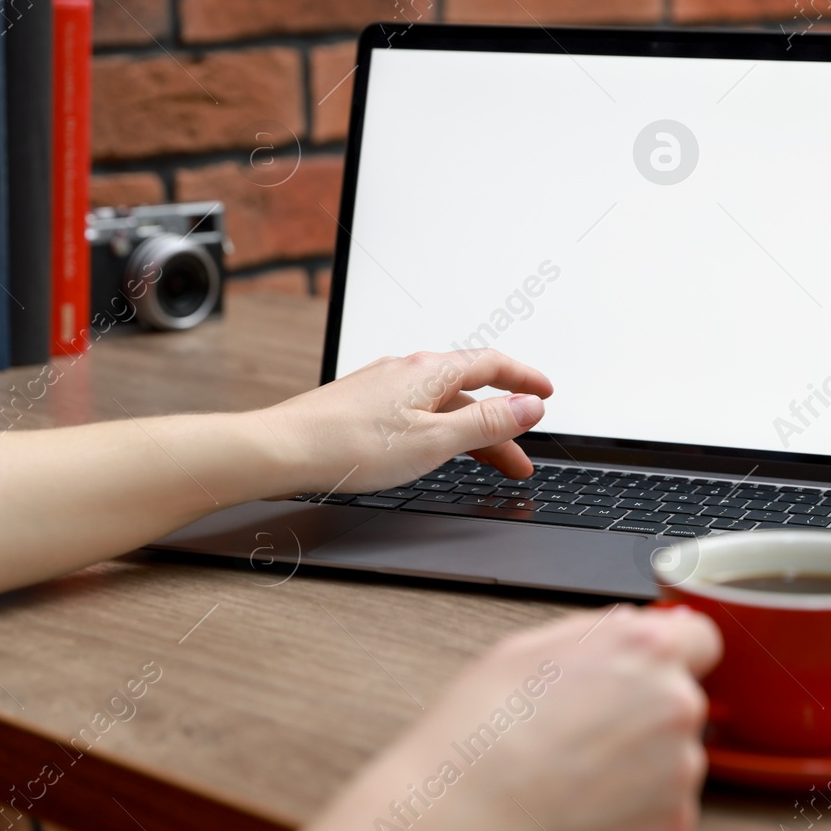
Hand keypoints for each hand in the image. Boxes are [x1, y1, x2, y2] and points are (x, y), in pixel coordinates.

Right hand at [250, 606, 722, 830]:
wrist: (464, 815)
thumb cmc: (483, 731)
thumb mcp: (526, 647)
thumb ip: (595, 630)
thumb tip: (629, 625)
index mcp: (644, 649)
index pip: (702, 636)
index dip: (672, 651)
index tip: (648, 667)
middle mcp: (676, 703)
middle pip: (685, 696)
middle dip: (647, 706)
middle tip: (588, 723)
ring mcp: (681, 768)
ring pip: (676, 751)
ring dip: (643, 756)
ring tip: (578, 765)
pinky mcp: (676, 823)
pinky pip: (668, 802)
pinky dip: (637, 802)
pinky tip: (586, 798)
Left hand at [259, 350, 554, 493]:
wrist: (283, 450)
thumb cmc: (350, 446)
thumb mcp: (434, 441)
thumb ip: (486, 424)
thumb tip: (529, 406)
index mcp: (430, 372)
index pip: (492, 365)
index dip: (525, 379)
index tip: (547, 393)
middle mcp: (408, 370)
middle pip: (469, 391)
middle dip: (500, 425)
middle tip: (520, 460)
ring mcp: (383, 386)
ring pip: (442, 405)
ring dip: (470, 433)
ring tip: (484, 465)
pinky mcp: (363, 404)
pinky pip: (417, 411)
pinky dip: (440, 431)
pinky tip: (434, 450)